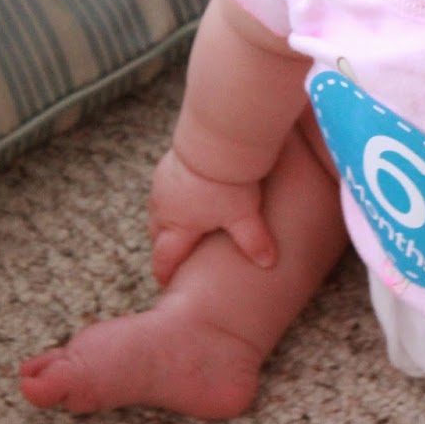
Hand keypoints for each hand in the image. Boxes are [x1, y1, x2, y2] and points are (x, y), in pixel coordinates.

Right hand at [147, 148, 277, 282]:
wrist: (217, 140)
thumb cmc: (228, 182)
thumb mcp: (245, 216)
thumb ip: (254, 241)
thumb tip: (268, 263)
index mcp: (178, 226)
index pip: (164, 257)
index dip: (164, 272)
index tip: (165, 283)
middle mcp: (163, 207)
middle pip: (156, 233)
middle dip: (164, 246)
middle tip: (173, 255)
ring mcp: (162, 183)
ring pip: (158, 209)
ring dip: (166, 219)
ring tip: (180, 224)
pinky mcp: (168, 163)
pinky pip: (165, 186)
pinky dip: (173, 195)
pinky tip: (187, 191)